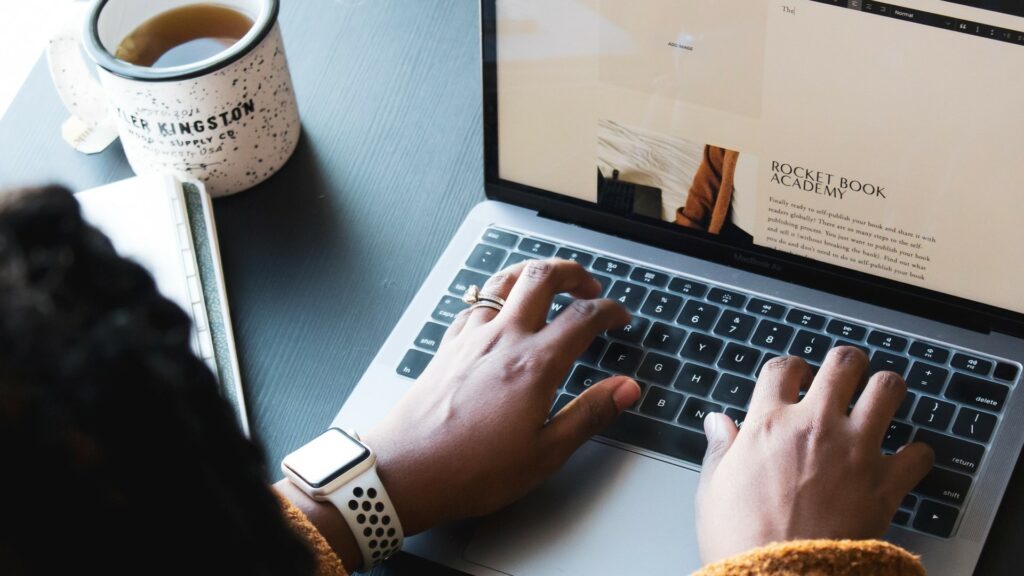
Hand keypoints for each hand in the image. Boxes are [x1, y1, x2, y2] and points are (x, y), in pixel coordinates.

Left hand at [363, 259, 641, 535]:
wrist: (405, 471)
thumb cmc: (471, 469)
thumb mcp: (545, 453)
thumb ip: (589, 414)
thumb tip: (625, 389)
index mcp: (534, 364)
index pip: (583, 317)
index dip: (609, 310)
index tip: (619, 316)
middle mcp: (502, 339)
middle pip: (541, 278)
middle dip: (572, 272)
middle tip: (588, 284)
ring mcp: (470, 338)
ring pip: (503, 281)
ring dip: (531, 273)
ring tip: (547, 282)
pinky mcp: (447, 347)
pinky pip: (474, 304)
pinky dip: (495, 296)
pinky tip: (497, 311)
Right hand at [695, 347, 934, 563]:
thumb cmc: (742, 540)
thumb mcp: (713, 491)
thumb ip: (720, 450)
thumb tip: (717, 423)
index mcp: (768, 425)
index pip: (783, 368)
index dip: (790, 368)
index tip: (794, 378)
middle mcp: (815, 426)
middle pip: (842, 364)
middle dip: (846, 363)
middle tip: (845, 374)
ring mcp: (855, 450)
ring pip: (887, 389)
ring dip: (885, 390)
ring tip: (881, 398)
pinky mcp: (886, 482)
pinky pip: (919, 453)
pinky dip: (917, 454)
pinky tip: (907, 459)